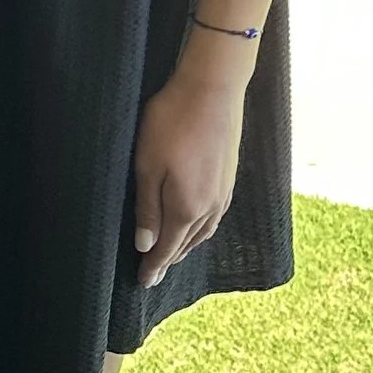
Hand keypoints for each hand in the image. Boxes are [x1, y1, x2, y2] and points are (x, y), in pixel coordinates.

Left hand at [129, 54, 245, 288]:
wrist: (213, 89)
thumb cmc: (172, 123)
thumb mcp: (148, 165)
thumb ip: (147, 208)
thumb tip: (146, 245)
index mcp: (186, 208)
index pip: (167, 248)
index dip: (154, 266)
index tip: (143, 282)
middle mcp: (210, 207)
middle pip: (187, 243)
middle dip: (169, 259)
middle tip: (154, 273)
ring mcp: (223, 192)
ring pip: (203, 232)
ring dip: (186, 246)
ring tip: (173, 254)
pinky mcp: (229, 177)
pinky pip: (214, 216)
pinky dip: (201, 229)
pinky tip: (197, 224)